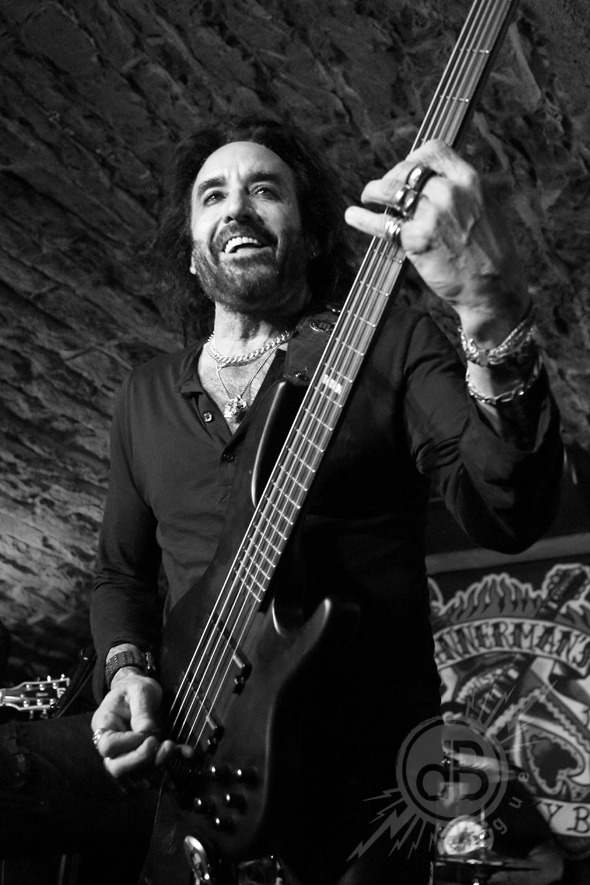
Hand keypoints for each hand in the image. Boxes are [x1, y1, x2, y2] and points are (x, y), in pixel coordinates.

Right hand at [91, 670, 191, 777]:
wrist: (139, 687)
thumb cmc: (134, 687)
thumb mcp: (139, 691)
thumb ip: (141, 711)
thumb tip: (147, 732)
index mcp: (104, 725)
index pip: (108, 746)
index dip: (127, 744)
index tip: (146, 734)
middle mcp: (113, 743)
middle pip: (116, 767)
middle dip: (139, 760)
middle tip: (156, 744)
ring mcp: (127, 751)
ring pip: (135, 772)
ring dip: (155, 763)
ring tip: (171, 746)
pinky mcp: (144, 753)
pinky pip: (156, 763)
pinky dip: (172, 758)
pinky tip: (186, 752)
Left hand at [345, 139, 529, 346]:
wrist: (494, 288)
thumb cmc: (490, 253)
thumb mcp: (484, 207)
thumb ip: (459, 192)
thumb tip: (432, 182)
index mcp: (469, 180)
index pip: (433, 150)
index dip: (413, 158)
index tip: (405, 170)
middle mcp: (450, 192)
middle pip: (407, 170)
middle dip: (391, 177)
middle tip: (383, 189)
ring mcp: (432, 215)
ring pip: (391, 191)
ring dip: (374, 191)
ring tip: (367, 196)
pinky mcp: (416, 240)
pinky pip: (384, 224)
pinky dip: (364, 219)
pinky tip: (353, 215)